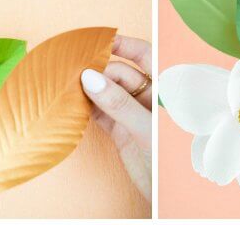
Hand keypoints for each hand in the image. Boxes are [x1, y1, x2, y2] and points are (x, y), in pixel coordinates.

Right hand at [81, 36, 151, 202]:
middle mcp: (149, 96)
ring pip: (108, 91)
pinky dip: (87, 106)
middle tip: (75, 69)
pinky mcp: (121, 130)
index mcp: (164, 88)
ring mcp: (133, 113)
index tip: (99, 41)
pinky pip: (101, 111)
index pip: (144, 55)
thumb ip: (119, 104)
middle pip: (120, 72)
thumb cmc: (171, 161)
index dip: (123, 45)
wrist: (167, 198)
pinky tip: (73, 103)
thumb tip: (91, 77)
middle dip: (100, 69)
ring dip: (90, 87)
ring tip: (68, 82)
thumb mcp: (146, 128)